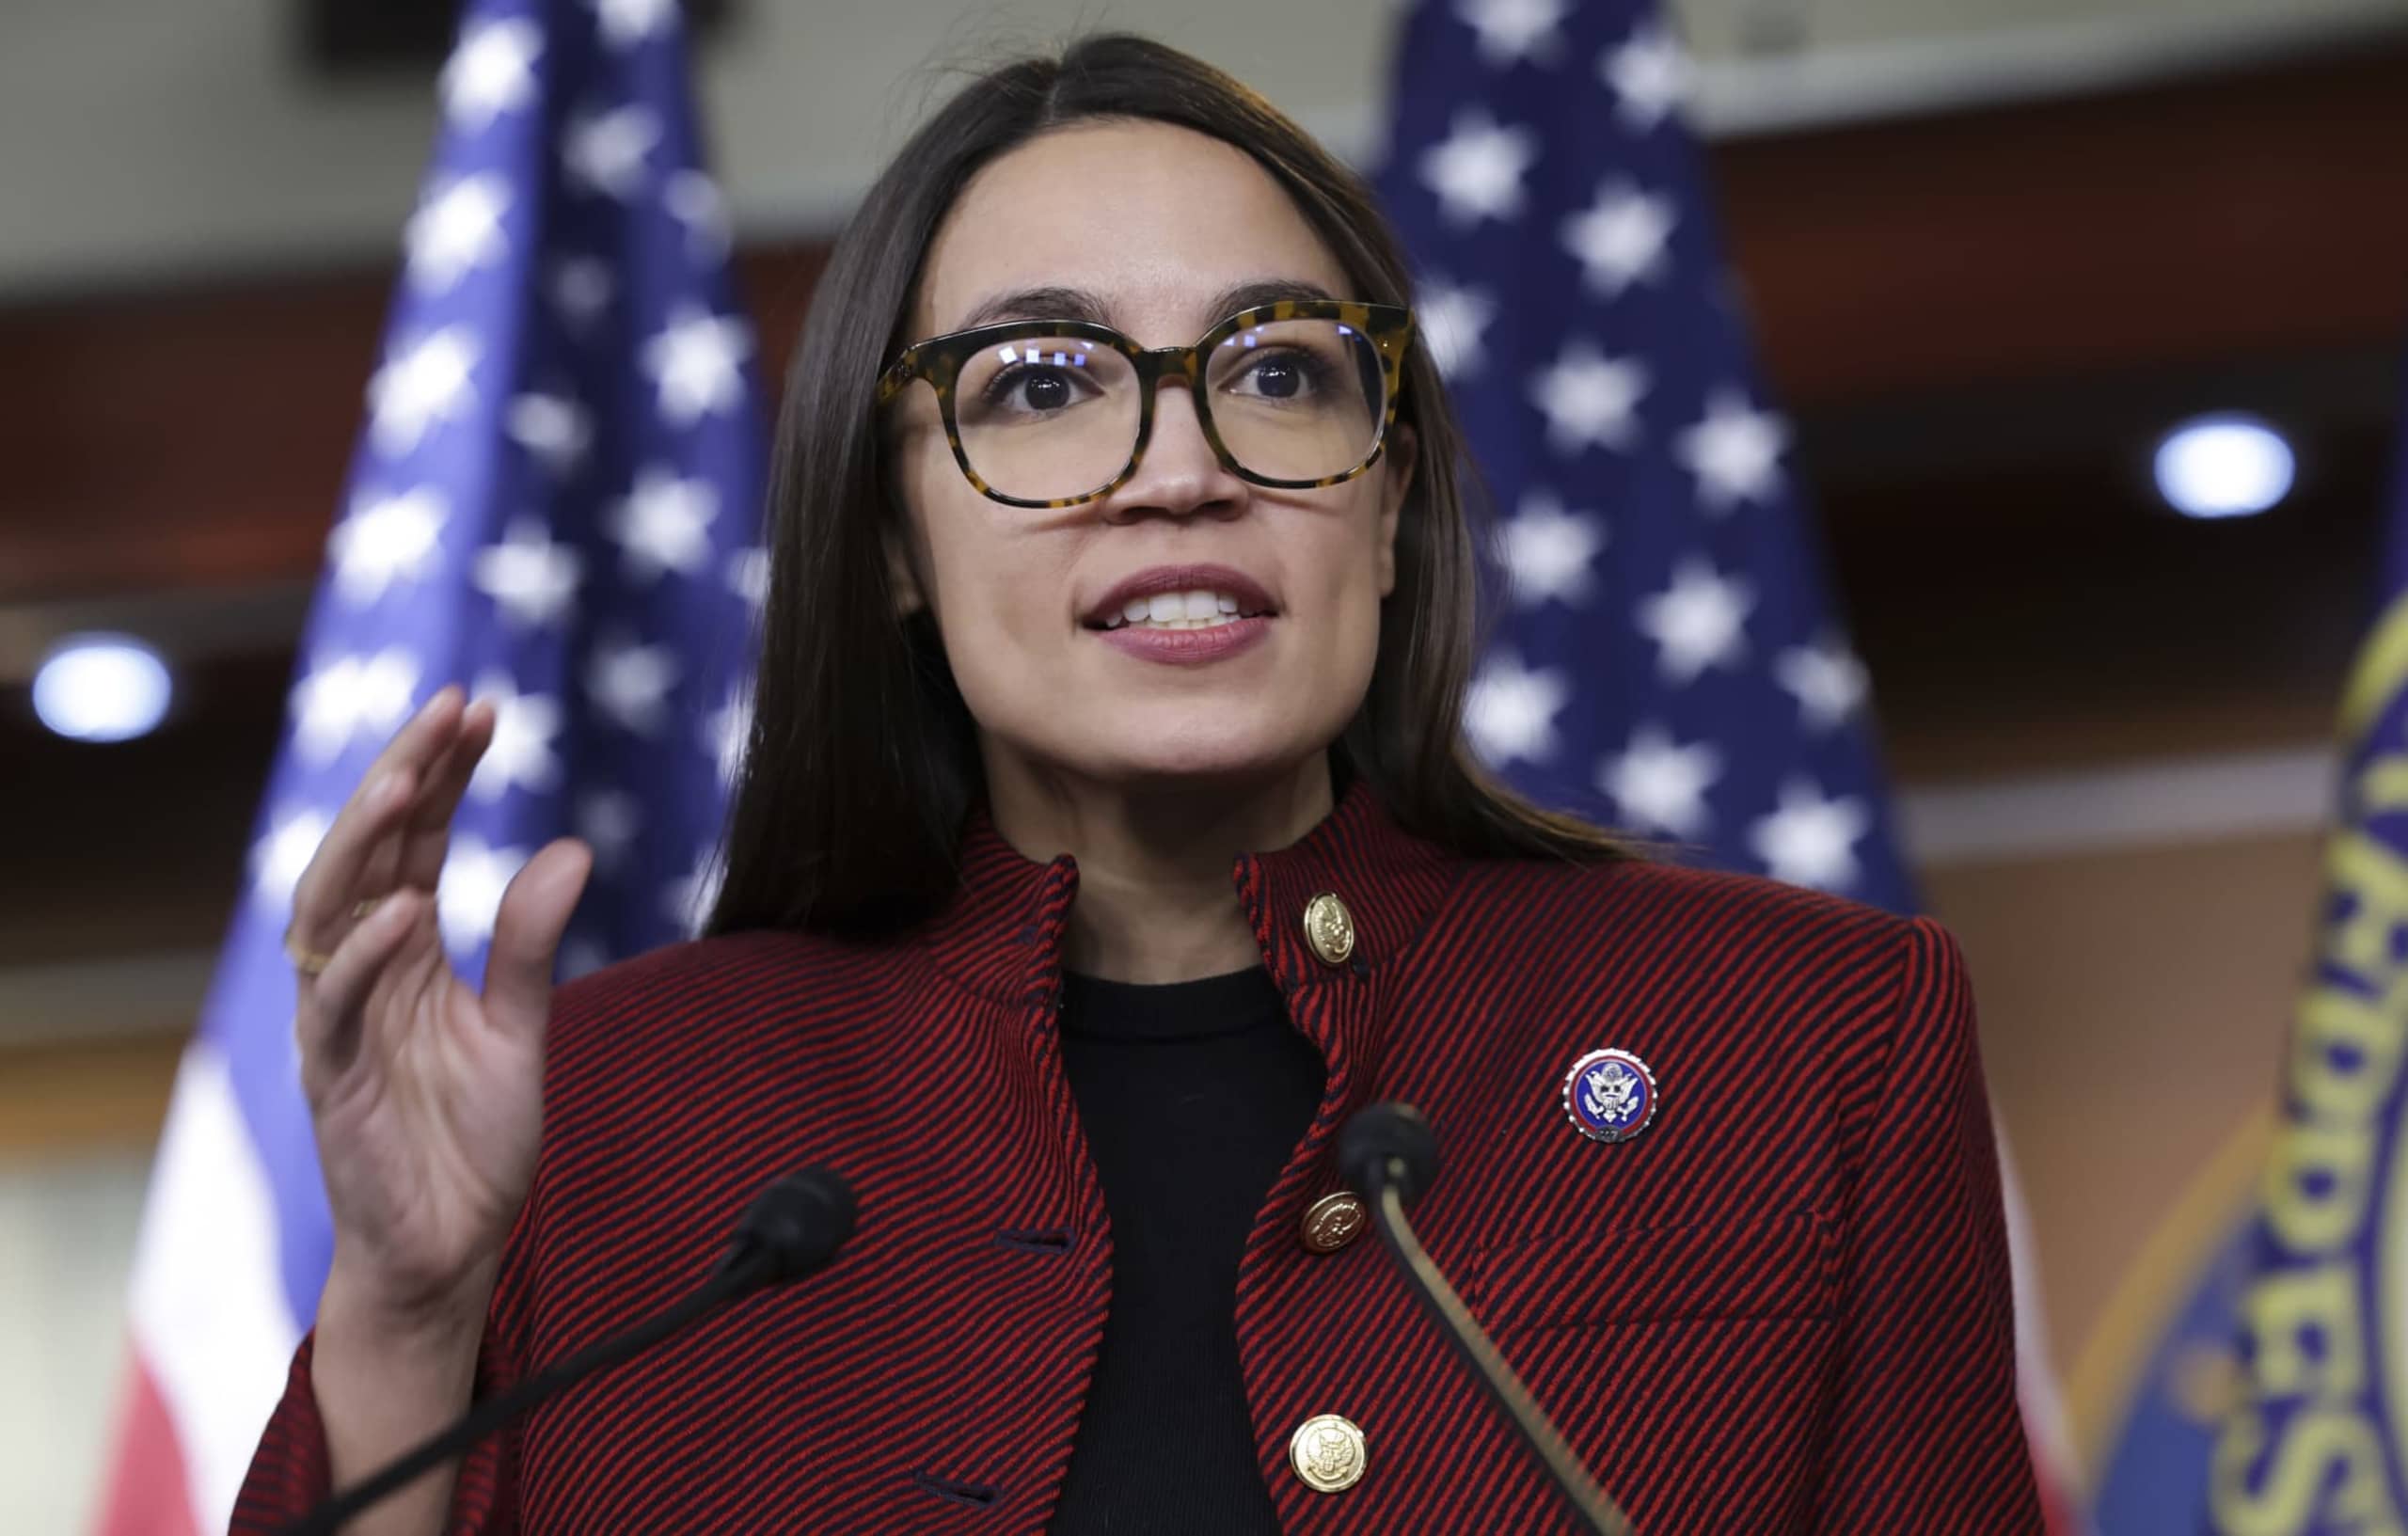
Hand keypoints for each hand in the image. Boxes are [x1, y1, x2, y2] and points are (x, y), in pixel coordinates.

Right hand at [288, 684, 591, 1328]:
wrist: (446, 1248)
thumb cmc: (470, 1142)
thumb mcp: (520, 1028)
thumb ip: (529, 943)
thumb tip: (571, 847)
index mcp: (403, 947)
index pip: (414, 839)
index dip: (440, 773)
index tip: (482, 709)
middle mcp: (360, 968)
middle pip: (366, 852)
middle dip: (401, 775)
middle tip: (448, 709)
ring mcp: (339, 1019)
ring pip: (330, 910)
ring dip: (364, 842)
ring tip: (406, 779)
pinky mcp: (332, 1078)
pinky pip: (334, 1005)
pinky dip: (363, 955)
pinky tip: (407, 909)